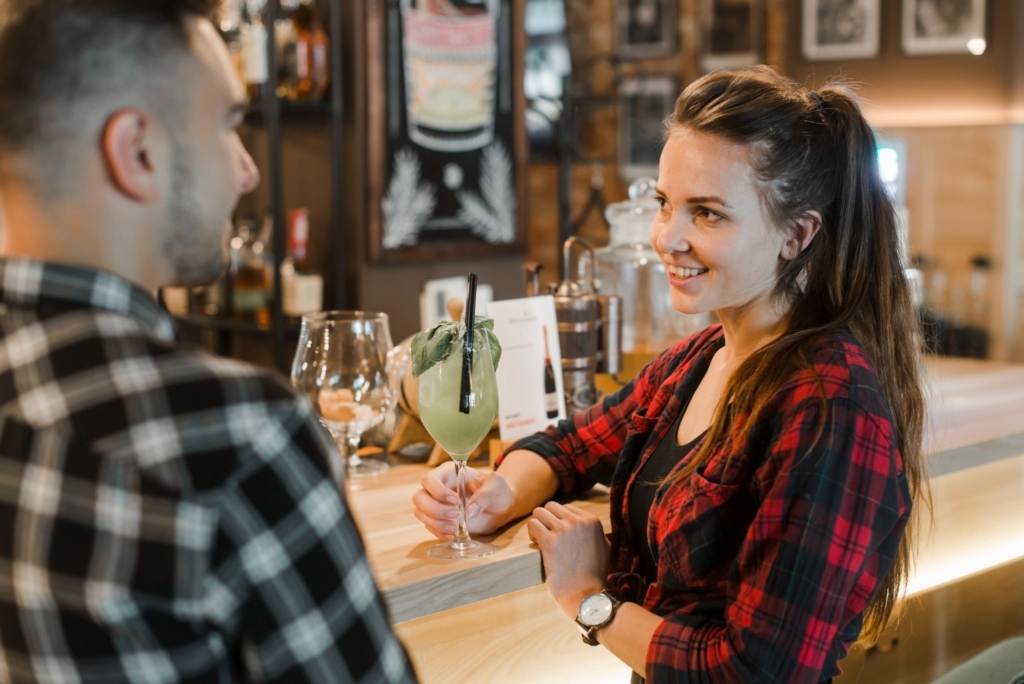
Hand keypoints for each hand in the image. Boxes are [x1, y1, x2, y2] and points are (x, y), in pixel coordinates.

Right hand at [412, 461, 514, 539]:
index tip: (456, 501)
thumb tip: (469, 511)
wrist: (501, 507)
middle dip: (435, 509)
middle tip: (456, 515)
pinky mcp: (440, 520)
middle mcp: (438, 488)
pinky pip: (429, 527)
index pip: (429, 480)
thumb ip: (485, 494)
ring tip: (455, 528)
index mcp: (448, 473)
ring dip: (436, 523)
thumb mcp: (496, 485)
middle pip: (419, 497)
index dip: (438, 492)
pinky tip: (453, 535)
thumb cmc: (497, 490)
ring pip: (420, 513)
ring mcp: (436, 505)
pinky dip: (439, 532)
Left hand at [527, 502, 609, 618]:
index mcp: (591, 521)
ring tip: (539, 538)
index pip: (567, 508)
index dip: (559, 520)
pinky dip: (531, 533)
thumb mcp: (604, 546)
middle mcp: (578, 521)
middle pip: (552, 506)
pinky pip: (533, 525)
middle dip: (547, 519)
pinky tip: (536, 543)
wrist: (586, 594)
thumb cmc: (595, 575)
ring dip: (537, 524)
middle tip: (546, 534)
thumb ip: (595, 532)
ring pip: (539, 512)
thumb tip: (586, 523)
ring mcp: (563, 530)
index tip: (558, 533)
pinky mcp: (549, 541)